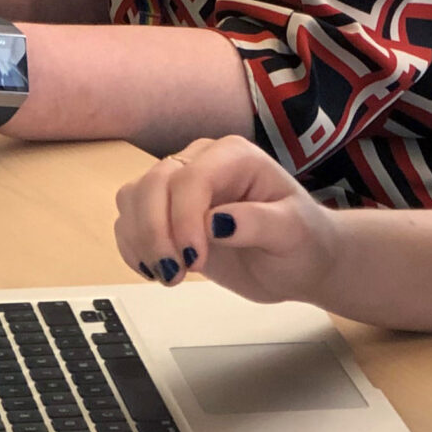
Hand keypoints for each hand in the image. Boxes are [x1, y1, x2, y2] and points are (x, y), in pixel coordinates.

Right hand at [113, 136, 342, 299]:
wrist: (299, 261)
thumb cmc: (303, 241)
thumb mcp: (293, 232)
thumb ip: (258, 222)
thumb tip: (216, 222)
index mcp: (234, 156)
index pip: (190, 178)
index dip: (184, 218)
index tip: (196, 261)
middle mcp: (201, 162)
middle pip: (153, 184)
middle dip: (156, 233)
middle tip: (176, 274)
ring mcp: (179, 186)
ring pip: (133, 198)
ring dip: (141, 240)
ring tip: (170, 275)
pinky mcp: (165, 213)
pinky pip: (128, 220)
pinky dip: (132, 247)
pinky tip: (157, 270)